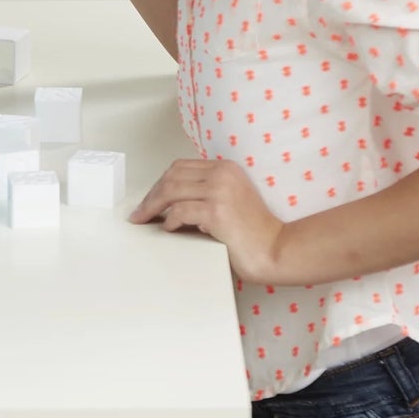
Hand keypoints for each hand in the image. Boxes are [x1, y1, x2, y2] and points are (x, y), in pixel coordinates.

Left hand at [129, 157, 285, 283]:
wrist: (278, 249)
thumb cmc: (255, 232)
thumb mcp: (230, 200)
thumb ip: (205, 193)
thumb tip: (168, 203)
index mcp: (226, 168)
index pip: (181, 168)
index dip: (160, 183)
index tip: (149, 198)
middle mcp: (223, 174)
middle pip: (172, 176)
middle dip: (151, 195)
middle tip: (140, 212)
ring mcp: (219, 190)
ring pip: (171, 191)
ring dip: (152, 207)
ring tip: (145, 219)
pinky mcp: (216, 210)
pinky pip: (180, 211)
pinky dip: (169, 220)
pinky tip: (168, 229)